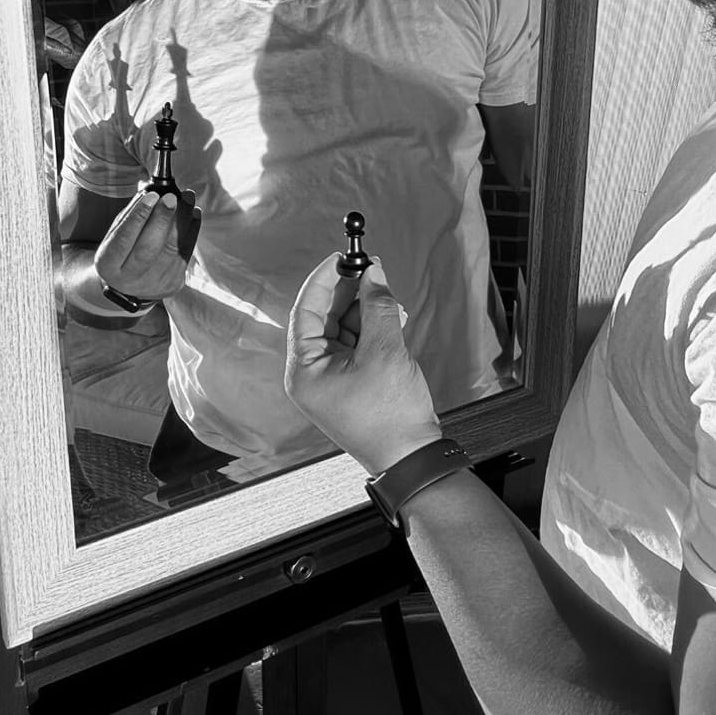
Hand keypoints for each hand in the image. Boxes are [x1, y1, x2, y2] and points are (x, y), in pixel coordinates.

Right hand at [94, 188, 201, 300]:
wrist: (130, 286)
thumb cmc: (122, 251)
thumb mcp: (116, 234)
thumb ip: (131, 215)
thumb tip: (150, 194)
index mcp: (108, 264)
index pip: (123, 239)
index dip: (137, 216)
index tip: (151, 196)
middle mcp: (130, 278)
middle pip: (148, 248)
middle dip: (162, 220)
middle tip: (172, 197)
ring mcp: (153, 283)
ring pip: (172, 250)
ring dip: (182, 221)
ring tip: (187, 198)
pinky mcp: (173, 283)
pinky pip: (185, 253)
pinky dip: (191, 230)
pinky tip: (193, 213)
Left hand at [285, 255, 441, 476]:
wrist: (412, 457)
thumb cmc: (391, 418)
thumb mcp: (385, 351)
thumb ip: (378, 307)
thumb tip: (374, 274)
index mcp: (303, 370)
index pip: (305, 310)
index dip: (324, 280)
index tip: (341, 258)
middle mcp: (311, 374)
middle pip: (324, 317)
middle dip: (349, 292)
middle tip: (369, 269)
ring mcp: (332, 378)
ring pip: (343, 327)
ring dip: (366, 309)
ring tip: (388, 299)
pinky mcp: (352, 380)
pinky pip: (357, 342)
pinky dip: (373, 327)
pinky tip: (391, 317)